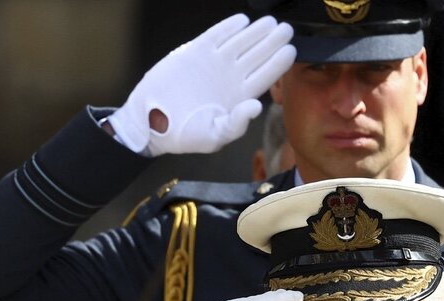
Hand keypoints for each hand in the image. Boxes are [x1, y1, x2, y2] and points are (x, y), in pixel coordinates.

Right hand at [107, 13, 294, 155]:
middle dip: (273, 42)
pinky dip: (228, 28)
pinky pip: (216, 36)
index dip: (279, 62)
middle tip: (287, 30)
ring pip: (240, 42)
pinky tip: (242, 21)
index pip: (265, 75)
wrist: (152, 122)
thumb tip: (257, 106)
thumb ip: (237, 124)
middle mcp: (230, 77)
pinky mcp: (195, 52)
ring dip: (256, 32)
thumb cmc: (184, 134)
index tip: (291, 50)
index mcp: (239, 96)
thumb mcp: (214, 136)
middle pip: (258, 55)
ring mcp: (214, 63)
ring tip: (271, 22)